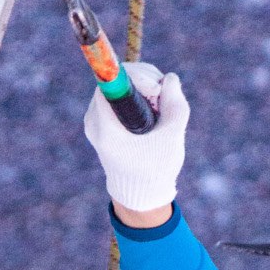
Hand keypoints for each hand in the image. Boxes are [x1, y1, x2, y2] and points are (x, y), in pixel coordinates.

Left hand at [83, 62, 189, 213]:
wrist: (140, 193)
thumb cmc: (157, 167)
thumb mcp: (172, 134)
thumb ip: (175, 103)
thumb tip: (169, 78)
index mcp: (106, 128)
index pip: (113, 82)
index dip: (139, 76)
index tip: (158, 90)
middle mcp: (94, 122)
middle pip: (116, 82)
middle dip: (144, 82)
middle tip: (163, 97)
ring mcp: (95, 121)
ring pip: (117, 87)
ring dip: (142, 89)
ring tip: (159, 107)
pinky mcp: (100, 122)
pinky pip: (117, 98)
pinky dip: (135, 98)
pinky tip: (150, 112)